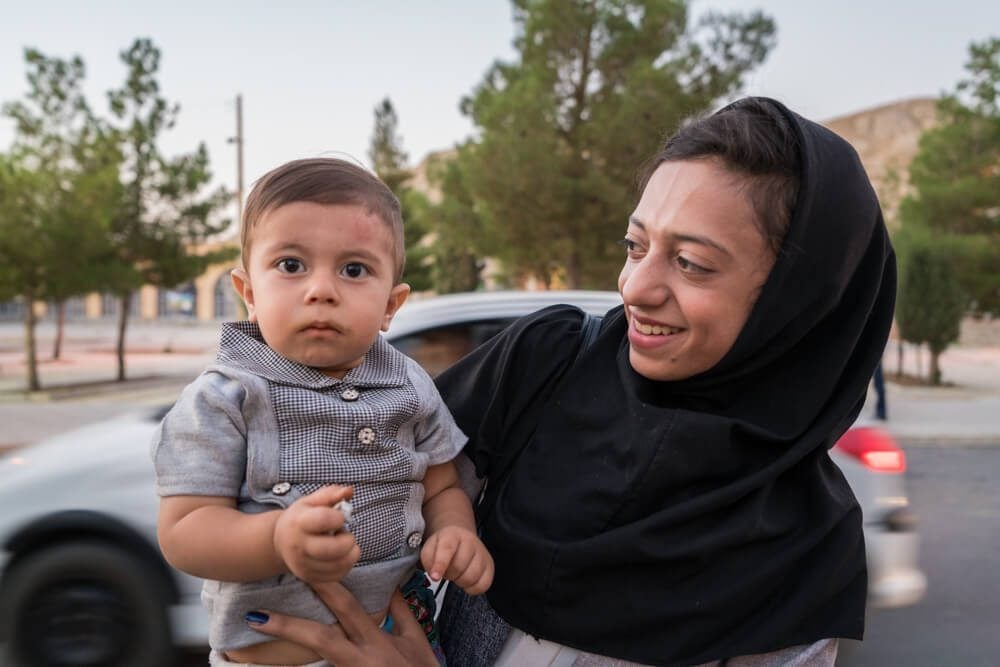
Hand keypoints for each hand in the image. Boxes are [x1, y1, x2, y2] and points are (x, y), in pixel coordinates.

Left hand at [247, 581, 438, 666]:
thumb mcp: (414, 640)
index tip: (302, 572)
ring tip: (260, 635)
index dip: (325, 589)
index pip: (347, 609)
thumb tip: (389, 586)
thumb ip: (400, 612)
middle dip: (288, 625)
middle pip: (321, 639)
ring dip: (288, 647)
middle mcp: (362, 659)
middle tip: (257, 615)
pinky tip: (276, 665)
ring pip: (317, 661)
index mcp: (378, 641)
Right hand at [273, 485, 360, 582]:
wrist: (280, 541)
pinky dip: (346, 565)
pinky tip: (340, 555)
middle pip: (333, 550)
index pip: (323, 519)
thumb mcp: (311, 501)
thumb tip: (349, 491)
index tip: (340, 517)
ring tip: (342, 544)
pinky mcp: (310, 578)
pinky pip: (338, 576)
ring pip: (339, 565)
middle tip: (344, 534)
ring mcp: (303, 565)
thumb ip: (331, 494)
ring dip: (350, 553)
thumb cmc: (301, 518)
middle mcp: (299, 546)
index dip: (339, 517)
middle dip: (348, 541)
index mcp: (299, 523)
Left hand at [420, 526, 493, 593]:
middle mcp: (471, 542)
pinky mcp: (490, 566)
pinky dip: (472, 588)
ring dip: (460, 581)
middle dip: (449, 574)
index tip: (435, 577)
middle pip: (459, 567)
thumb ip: (428, 560)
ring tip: (456, 574)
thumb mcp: (430, 548)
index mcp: (452, 535)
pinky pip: (483, 585)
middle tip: (446, 571)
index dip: (440, 564)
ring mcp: (483, 554)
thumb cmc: (443, 545)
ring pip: (471, 577)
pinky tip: (466, 581)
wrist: (460, 537)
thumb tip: (434, 574)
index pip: (447, 549)